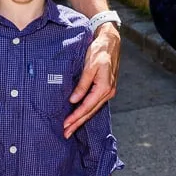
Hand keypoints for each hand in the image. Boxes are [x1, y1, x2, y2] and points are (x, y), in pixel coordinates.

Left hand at [64, 23, 119, 138]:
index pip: (87, 107)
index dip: (75, 117)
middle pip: (90, 112)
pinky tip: (80, 116)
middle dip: (77, 123)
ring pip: (92, 109)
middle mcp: (108, 92)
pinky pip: (94, 103)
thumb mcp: (89, 66)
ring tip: (70, 128)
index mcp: (104, 87)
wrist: (110, 42)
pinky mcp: (105, 88)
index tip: (65, 124)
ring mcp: (108, 91)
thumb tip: (74, 101)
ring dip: (81, 119)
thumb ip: (82, 84)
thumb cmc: (99, 51)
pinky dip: (86, 111)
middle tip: (65, 133)